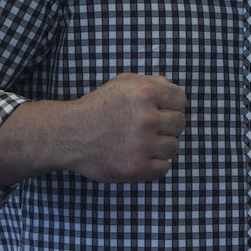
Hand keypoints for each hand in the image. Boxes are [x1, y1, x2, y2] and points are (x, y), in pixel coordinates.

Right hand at [66, 73, 187, 182]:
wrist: (69, 135)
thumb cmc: (98, 107)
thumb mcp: (123, 83)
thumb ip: (151, 82)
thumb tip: (173, 91)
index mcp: (146, 93)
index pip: (180, 100)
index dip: (171, 106)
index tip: (160, 111)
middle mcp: (147, 118)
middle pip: (179, 124)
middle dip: (166, 125)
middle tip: (148, 128)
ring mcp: (143, 145)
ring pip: (173, 147)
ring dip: (161, 146)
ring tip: (141, 143)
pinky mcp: (137, 168)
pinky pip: (164, 168)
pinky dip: (155, 165)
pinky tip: (141, 157)